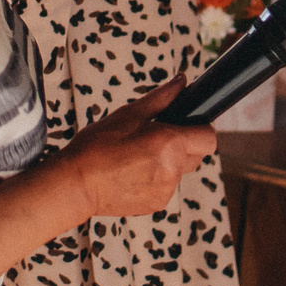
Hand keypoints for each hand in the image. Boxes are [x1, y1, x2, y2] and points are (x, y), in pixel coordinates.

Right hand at [60, 78, 218, 217]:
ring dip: (168, 162)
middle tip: (156, 138)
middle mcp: (173, 169)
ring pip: (180, 171)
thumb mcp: (129, 114)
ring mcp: (166, 190)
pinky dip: (156, 179)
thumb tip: (181, 81)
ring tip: (138, 156)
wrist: (76, 183)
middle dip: (184, 145)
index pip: (208, 138)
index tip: (186, 125)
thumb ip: (161, 98)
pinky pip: (166, 186)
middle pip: (197, 155)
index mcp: (169, 143)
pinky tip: (133, 173)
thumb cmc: (97, 146)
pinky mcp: (157, 204)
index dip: (200, 129)